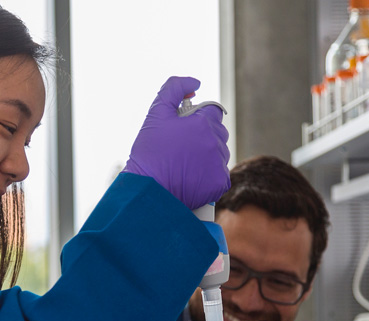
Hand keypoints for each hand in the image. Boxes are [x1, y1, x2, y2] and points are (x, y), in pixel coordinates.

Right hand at [123, 76, 230, 210]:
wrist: (148, 190)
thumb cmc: (149, 153)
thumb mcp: (156, 114)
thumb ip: (174, 89)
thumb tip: (195, 82)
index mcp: (203, 123)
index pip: (214, 111)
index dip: (200, 118)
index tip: (187, 128)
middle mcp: (215, 142)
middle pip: (219, 132)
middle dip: (205, 136)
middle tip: (182, 148)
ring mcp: (219, 164)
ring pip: (220, 153)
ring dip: (208, 155)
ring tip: (185, 164)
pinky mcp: (220, 183)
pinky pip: (220, 174)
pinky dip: (209, 175)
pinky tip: (192, 177)